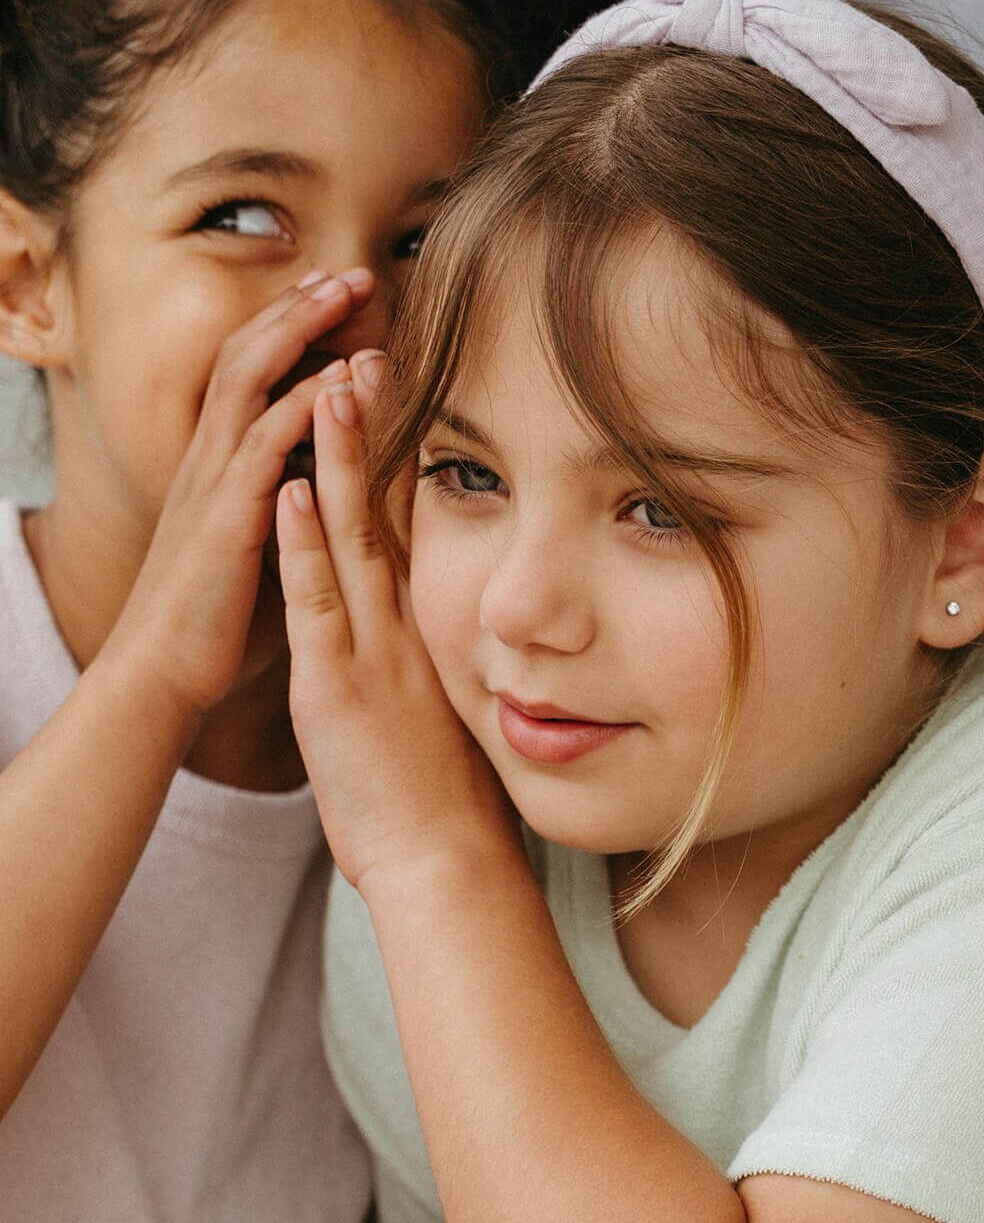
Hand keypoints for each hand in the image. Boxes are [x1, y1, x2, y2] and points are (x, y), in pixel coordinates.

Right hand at [97, 271, 375, 714]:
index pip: (253, 370)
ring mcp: (214, 483)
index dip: (292, 327)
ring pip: (250, 381)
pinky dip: (301, 407)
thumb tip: (336, 486)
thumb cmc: (220, 619)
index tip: (339, 295)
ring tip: (344, 297)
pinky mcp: (226, 517)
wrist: (166, 675)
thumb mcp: (264, 545)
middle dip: (299, 307)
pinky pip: (263, 445)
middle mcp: (211, 459)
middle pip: (249, 353)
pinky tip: (340, 382)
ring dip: (299, 334)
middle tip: (351, 272)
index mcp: (221, 463)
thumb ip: (293, 506)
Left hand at [276, 365, 514, 890]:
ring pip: (354, 538)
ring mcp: (372, 652)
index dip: (404, 462)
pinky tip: (294, 485)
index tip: (400, 402)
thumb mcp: (450, 715)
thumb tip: (448, 640)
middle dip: (377, 436)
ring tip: (333, 388)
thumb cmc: (446, 801)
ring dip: (340, 461)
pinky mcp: (334, 686)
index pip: (414, 531)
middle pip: (390, 514)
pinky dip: (303, 541)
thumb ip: (440, 664)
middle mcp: (406, 629)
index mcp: (427, 632)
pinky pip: (317, 600)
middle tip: (372, 360)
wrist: (446, 862)